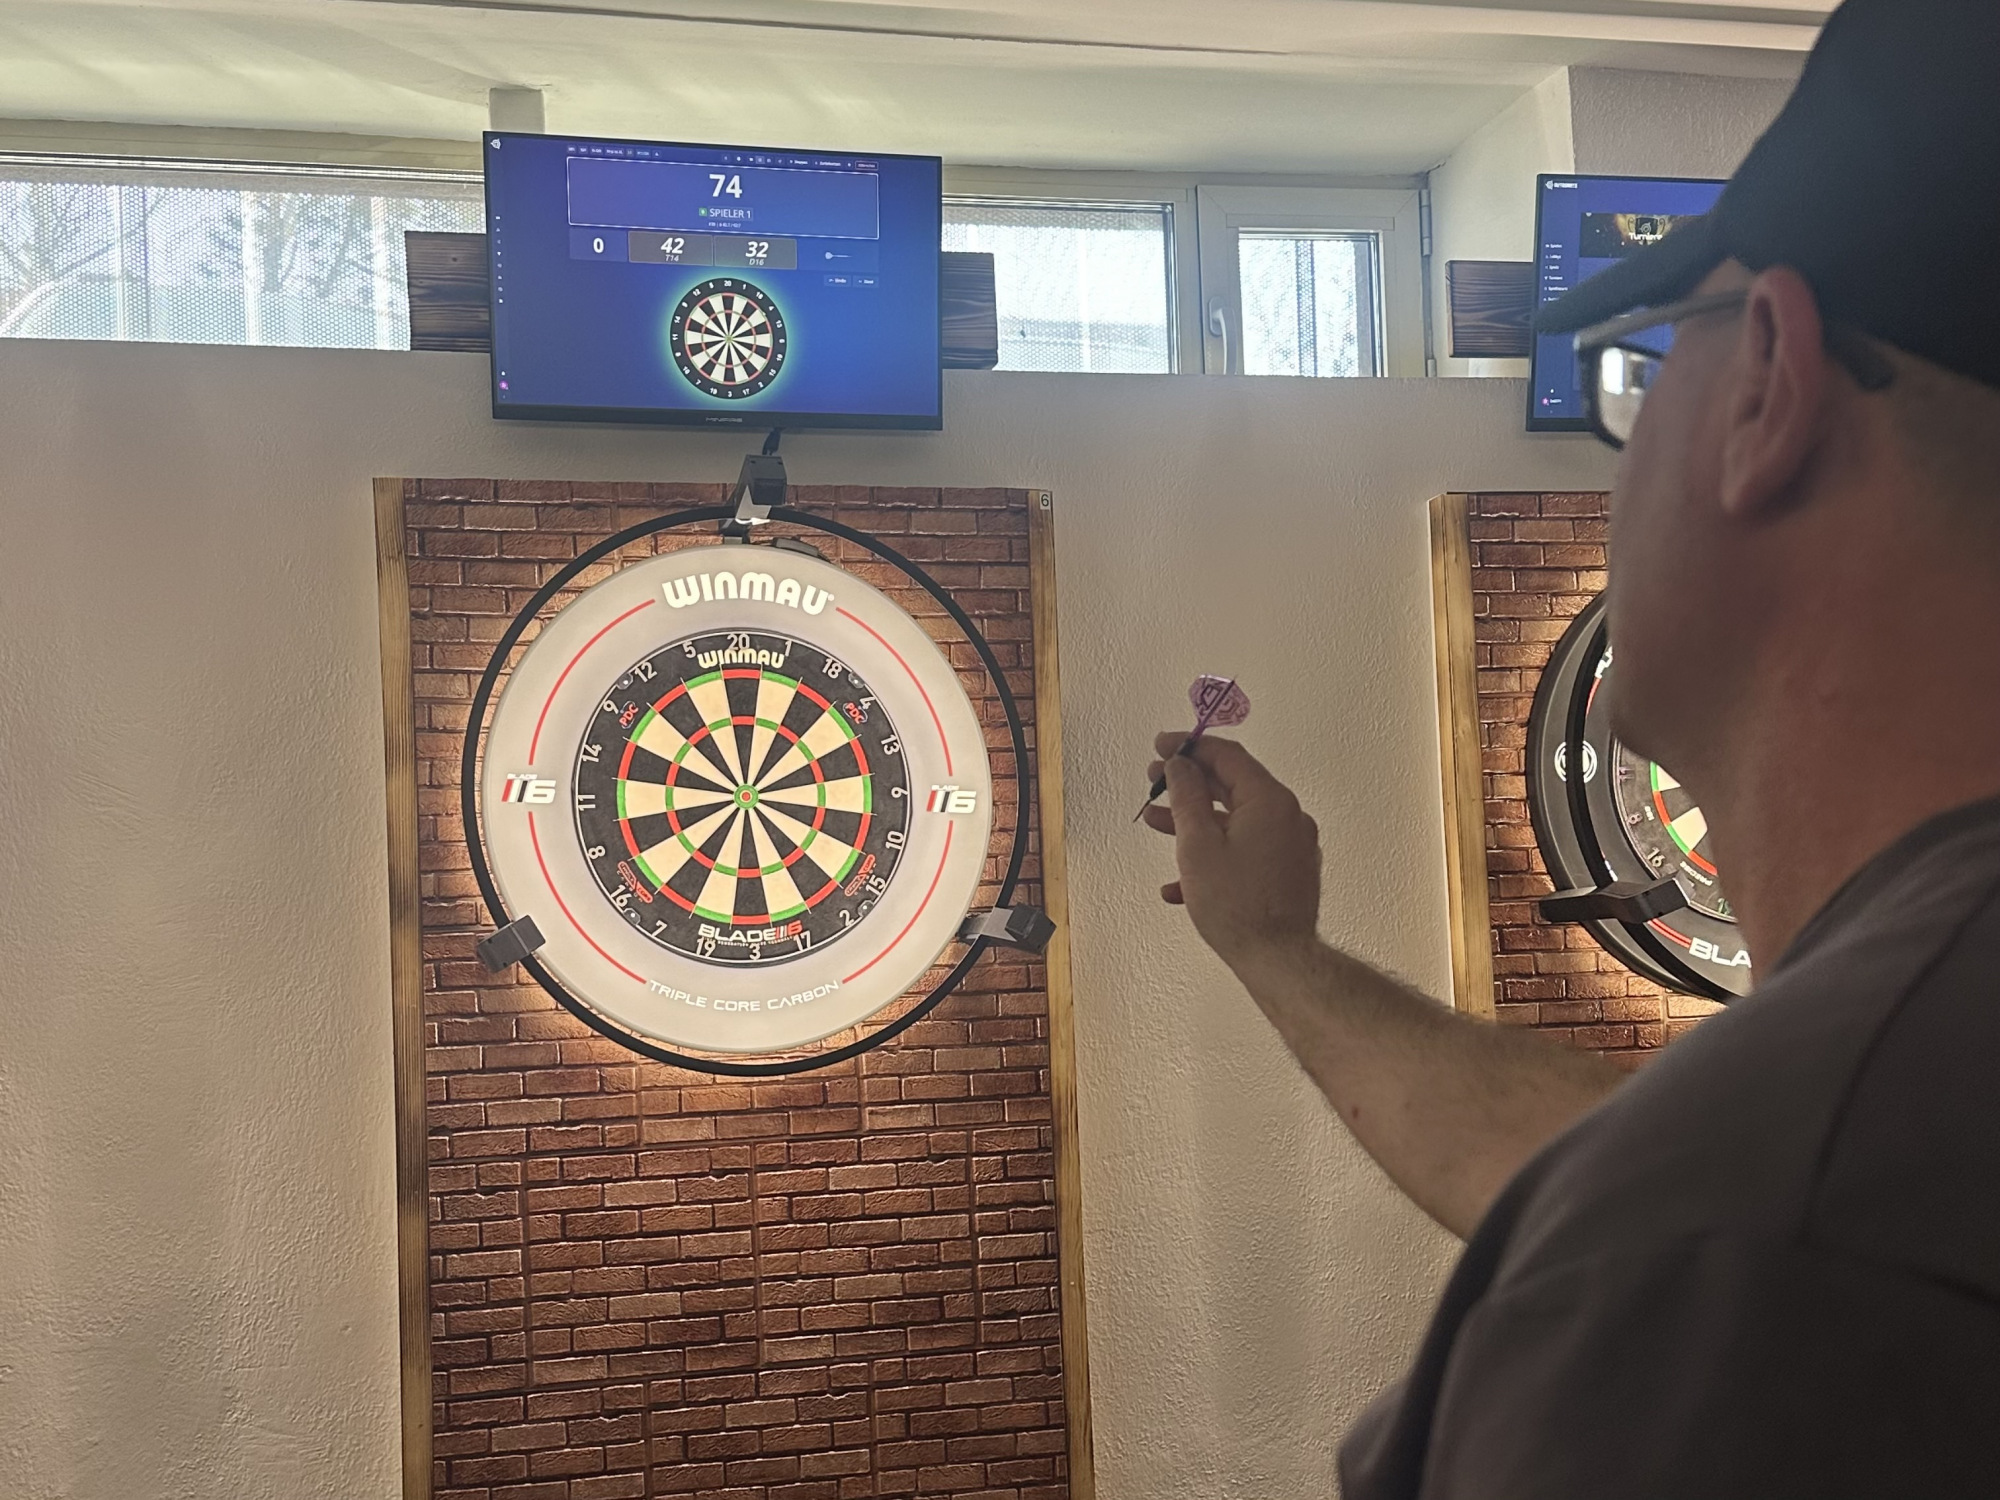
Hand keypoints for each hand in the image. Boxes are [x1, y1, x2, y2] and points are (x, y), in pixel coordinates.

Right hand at [1142, 733, 1321, 975]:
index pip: (1227, 756)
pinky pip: (1247, 847)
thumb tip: (1180, 766)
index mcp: (1270, 801)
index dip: (1190, 747)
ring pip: (1236, 818)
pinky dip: (1216, 850)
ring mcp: (1291, 844)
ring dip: (1196, 819)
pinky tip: (1185, 877)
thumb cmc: (1239, 908)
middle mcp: (1288, 816)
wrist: (1276, 958)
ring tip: (1159, 823)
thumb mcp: (1197, 844)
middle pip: (1232, 785)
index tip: (1163, 746)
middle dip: (1189, 783)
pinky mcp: (1288, 870)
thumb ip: (1186, 796)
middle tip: (1156, 781)